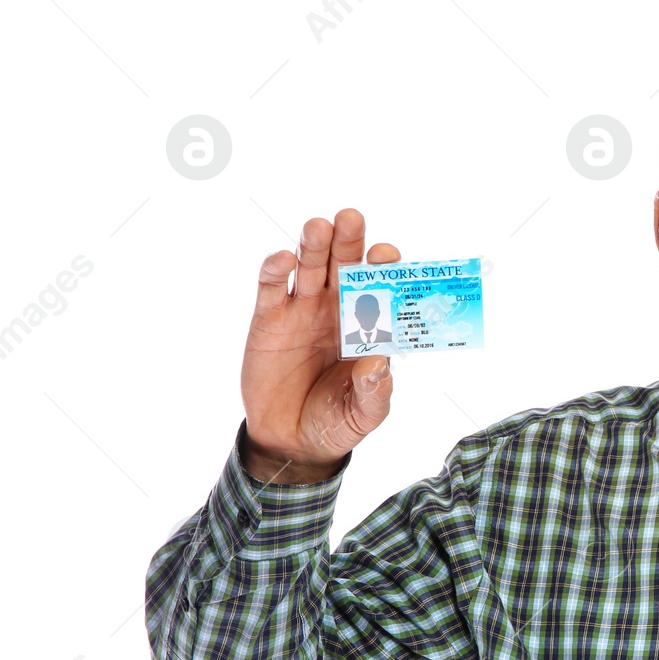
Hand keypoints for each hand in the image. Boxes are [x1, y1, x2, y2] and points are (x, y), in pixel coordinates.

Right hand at [240, 208, 399, 481]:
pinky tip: (282, 258)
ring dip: (313, 245)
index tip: (387, 254)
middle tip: (352, 218)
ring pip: (309, 267)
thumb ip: (374, 390)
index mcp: (369, 324)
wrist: (292, 441)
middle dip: (349, 241)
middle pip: (345, 265)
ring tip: (318, 226)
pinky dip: (275, 270)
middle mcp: (337, 309)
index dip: (384, 268)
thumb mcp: (364, 413)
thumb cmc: (337, 421)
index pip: (381, 287)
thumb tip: (379, 364)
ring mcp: (303, 310)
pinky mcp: (269, 320)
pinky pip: (272, 288)